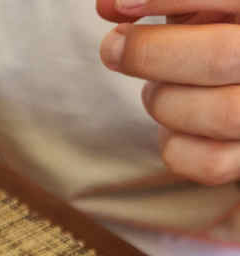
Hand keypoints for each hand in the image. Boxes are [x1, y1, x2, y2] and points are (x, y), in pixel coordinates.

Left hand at [97, 0, 239, 184]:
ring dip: (164, 100)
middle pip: (220, 57)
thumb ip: (162, 0)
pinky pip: (210, 163)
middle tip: (112, 47)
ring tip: (152, 88)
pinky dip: (175, 146)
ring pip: (219, 113)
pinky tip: (172, 129)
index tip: (119, 6)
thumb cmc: (214, 38)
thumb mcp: (196, 10)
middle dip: (151, 53)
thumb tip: (106, 5)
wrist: (234, 87)